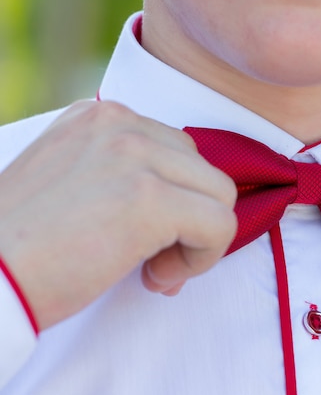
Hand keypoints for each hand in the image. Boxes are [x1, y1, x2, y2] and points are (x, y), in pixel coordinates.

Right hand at [0, 101, 236, 330]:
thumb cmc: (24, 245)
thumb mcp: (73, 184)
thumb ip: (126, 178)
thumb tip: (184, 212)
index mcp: (100, 117)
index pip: (178, 153)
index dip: (174, 202)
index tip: (144, 239)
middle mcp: (119, 124)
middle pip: (203, 171)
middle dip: (190, 219)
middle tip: (152, 259)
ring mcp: (135, 156)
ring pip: (220, 195)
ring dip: (199, 239)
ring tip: (155, 268)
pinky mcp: (150, 198)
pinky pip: (221, 225)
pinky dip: (203, 259)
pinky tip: (159, 277)